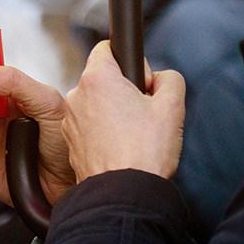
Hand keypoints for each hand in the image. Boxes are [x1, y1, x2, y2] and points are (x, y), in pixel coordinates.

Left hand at [62, 41, 184, 181]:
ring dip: (113, 113)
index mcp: (98, 79)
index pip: (107, 48)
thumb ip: (169, 79)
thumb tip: (160, 80)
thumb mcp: (173, 106)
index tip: (142, 81)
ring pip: (96, 104)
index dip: (129, 60)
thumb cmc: (144, 153)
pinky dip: (103, 132)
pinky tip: (121, 148)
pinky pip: (89, 126)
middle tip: (144, 113)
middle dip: (124, 90)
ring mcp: (70, 120)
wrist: (123, 195)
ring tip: (133, 136)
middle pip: (103, 79)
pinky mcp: (70, 143)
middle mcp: (77, 95)